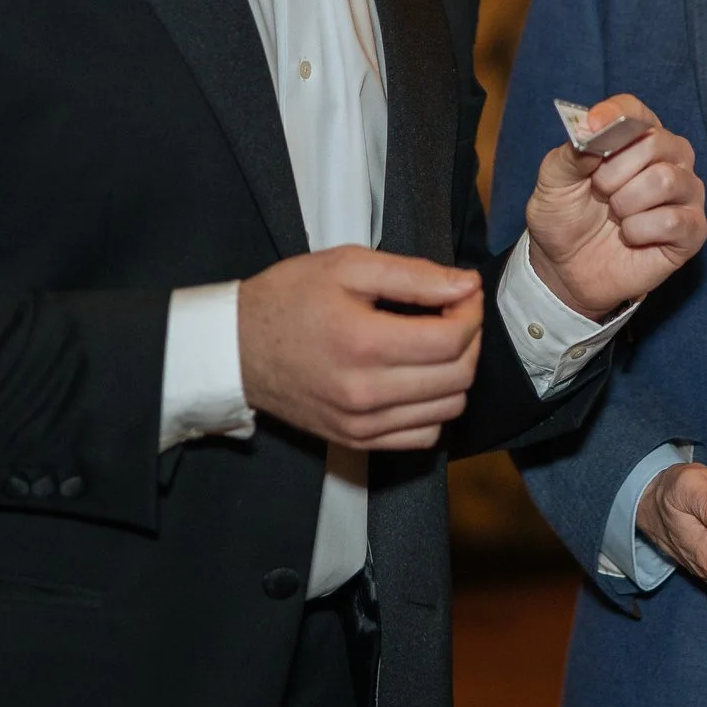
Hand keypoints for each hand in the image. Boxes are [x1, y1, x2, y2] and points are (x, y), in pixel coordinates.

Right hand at [236, 246, 482, 450]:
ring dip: (456, 373)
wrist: (236, 348)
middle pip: (458, 376)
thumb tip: (466, 285)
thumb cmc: (289, 298)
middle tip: (453, 314)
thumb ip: (413, 276)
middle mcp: (365, 392)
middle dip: (470, 339)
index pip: (452, 340)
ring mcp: (361, 423)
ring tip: (435, 344)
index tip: (463, 293)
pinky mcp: (356, 440)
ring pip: (448, 409)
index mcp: (364, 343)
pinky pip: (423, 436)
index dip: (471, 312)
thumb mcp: (347, 266)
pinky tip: (418, 378)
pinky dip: (434, 407)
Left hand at [524, 95, 706, 319]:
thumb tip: (593, 130)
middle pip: (654, 141)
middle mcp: (669, 157)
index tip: (593, 127)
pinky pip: (674, 220)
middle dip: (613, 172)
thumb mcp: (553, 182)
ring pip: (665, 179)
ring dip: (626, 203)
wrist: (566, 269)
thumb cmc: (565, 218)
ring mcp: (685, 192)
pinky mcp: (692, 229)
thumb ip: (570, 153)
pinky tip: (631, 236)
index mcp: (635, 137)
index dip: (615, 115)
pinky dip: (640, 231)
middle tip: (599, 193)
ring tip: (616, 217)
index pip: (634, 111)